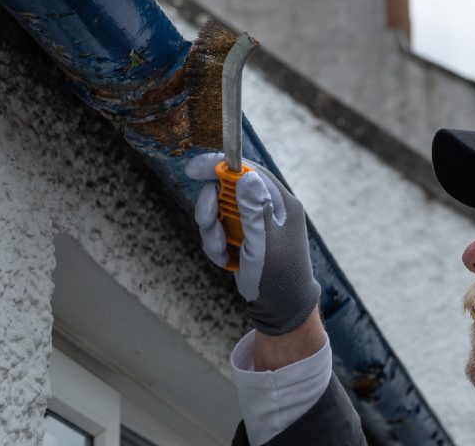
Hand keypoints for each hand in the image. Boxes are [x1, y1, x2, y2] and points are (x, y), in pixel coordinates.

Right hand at [186, 153, 320, 335]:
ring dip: (212, 232)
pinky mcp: (242, 236)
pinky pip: (218, 230)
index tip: (194, 169)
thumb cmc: (277, 277)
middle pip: (227, 190)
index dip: (220, 166)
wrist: (280, 308)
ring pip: (218, 211)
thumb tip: (247, 178)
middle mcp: (267, 208)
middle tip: (207, 223)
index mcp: (280, 203)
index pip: (248, 172)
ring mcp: (254, 222)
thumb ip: (253, 211)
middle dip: (212, 208)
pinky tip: (227, 260)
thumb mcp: (264, 244)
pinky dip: (216, 245)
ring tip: (222, 251)